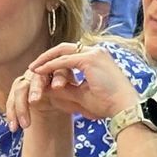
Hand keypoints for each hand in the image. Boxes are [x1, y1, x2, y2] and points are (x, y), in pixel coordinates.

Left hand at [7, 43, 134, 129]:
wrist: (123, 109)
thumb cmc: (107, 105)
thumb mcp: (81, 96)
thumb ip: (65, 89)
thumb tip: (46, 87)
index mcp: (98, 58)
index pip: (72, 54)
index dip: (55, 60)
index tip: (42, 70)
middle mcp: (97, 52)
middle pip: (65, 48)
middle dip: (47, 56)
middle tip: (33, 66)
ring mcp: (94, 53)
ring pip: (63, 51)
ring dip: (46, 60)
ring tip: (33, 69)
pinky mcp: (90, 60)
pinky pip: (63, 60)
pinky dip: (50, 66)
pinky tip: (38, 72)